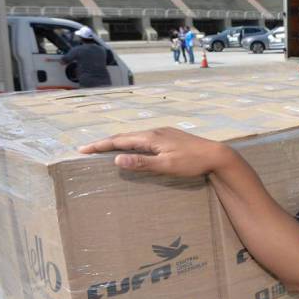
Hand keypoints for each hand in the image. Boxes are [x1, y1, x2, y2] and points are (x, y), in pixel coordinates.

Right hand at [79, 128, 230, 177]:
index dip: (100, 145)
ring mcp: (164, 133)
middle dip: (105, 142)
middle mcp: (155, 132)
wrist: (216, 155)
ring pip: (135, 136)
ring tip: (106, 148)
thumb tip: (117, 158)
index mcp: (151, 138)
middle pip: (125, 136)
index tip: (82, 149)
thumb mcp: (166, 166)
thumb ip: (142, 163)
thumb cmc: (191, 163)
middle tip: (88, 149)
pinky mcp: (170, 137)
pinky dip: (132, 142)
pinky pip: (144, 138)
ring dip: (119, 141)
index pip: (119, 140)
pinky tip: (134, 148)